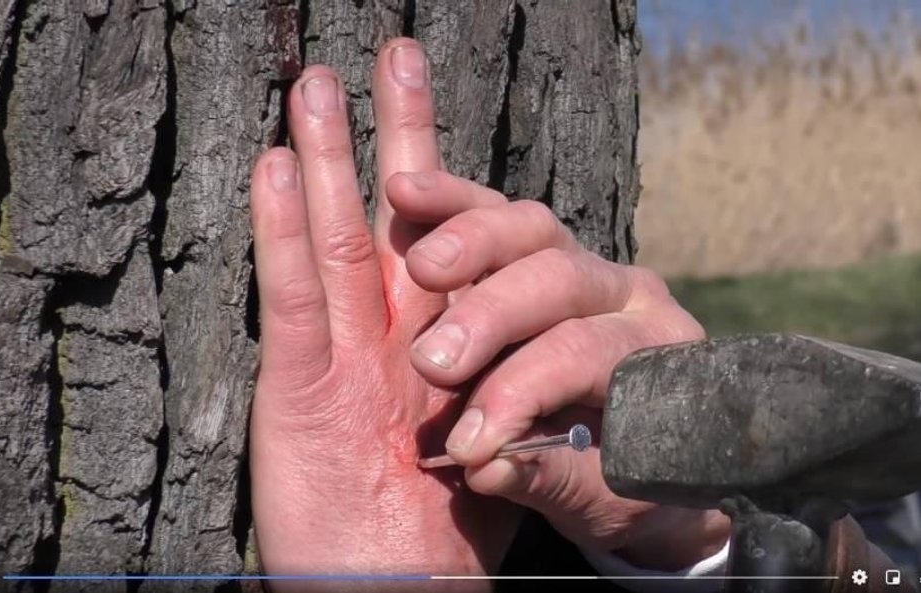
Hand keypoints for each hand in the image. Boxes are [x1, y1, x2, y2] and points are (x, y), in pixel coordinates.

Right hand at [248, 40, 519, 588]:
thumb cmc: (453, 535)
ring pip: (337, 240)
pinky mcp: (295, 391)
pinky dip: (283, 235)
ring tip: (319, 81)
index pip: (468, 257)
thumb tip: (559, 375)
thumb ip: (536, 409)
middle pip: (395, 221)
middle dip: (396, 139)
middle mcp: (389, 338)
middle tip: (396, 54)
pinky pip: (294, 301)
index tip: (474, 136)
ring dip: (330, 159)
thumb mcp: (518, 459)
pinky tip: (280, 167)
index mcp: (446, 346)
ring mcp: (339, 358)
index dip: (466, 195)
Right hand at [385, 170, 730, 569]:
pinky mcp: (538, 245)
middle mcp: (628, 293)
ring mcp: (583, 259)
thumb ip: (549, 476)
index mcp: (655, 351)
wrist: (635, 452)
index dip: (520, 394)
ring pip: (531, 229)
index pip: (584, 354)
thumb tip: (489, 465)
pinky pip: (496, 209)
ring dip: (470, 241)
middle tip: (433, 362)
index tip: (468, 445)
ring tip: (422, 267)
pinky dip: (451, 201)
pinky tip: (408, 195)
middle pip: (559, 279)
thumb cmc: (618, 476)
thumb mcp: (597, 494)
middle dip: (490, 317)